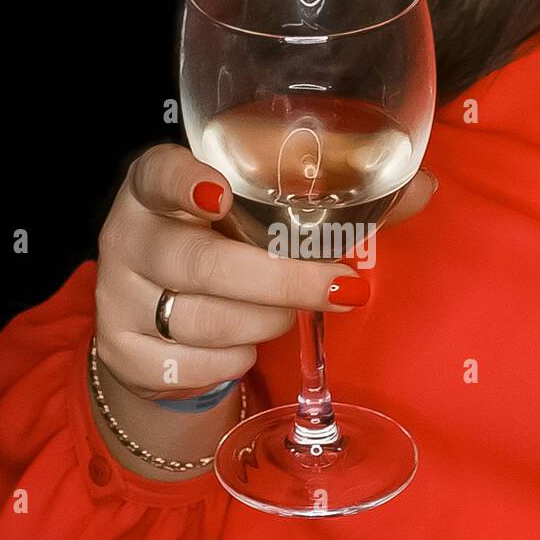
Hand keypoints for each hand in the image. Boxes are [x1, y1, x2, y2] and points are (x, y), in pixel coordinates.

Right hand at [94, 143, 435, 400]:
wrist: (156, 319)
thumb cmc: (223, 247)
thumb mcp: (261, 218)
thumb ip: (336, 201)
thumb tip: (422, 186)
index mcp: (156, 185)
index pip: (158, 173)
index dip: (185, 183)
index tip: (222, 194)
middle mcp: (128, 236)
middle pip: (201, 263)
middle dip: (281, 280)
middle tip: (342, 287)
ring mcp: (116, 296)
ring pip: (204, 320)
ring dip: (264, 323)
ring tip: (284, 314)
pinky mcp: (121, 352)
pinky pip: (193, 366)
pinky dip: (233, 361)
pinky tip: (241, 345)